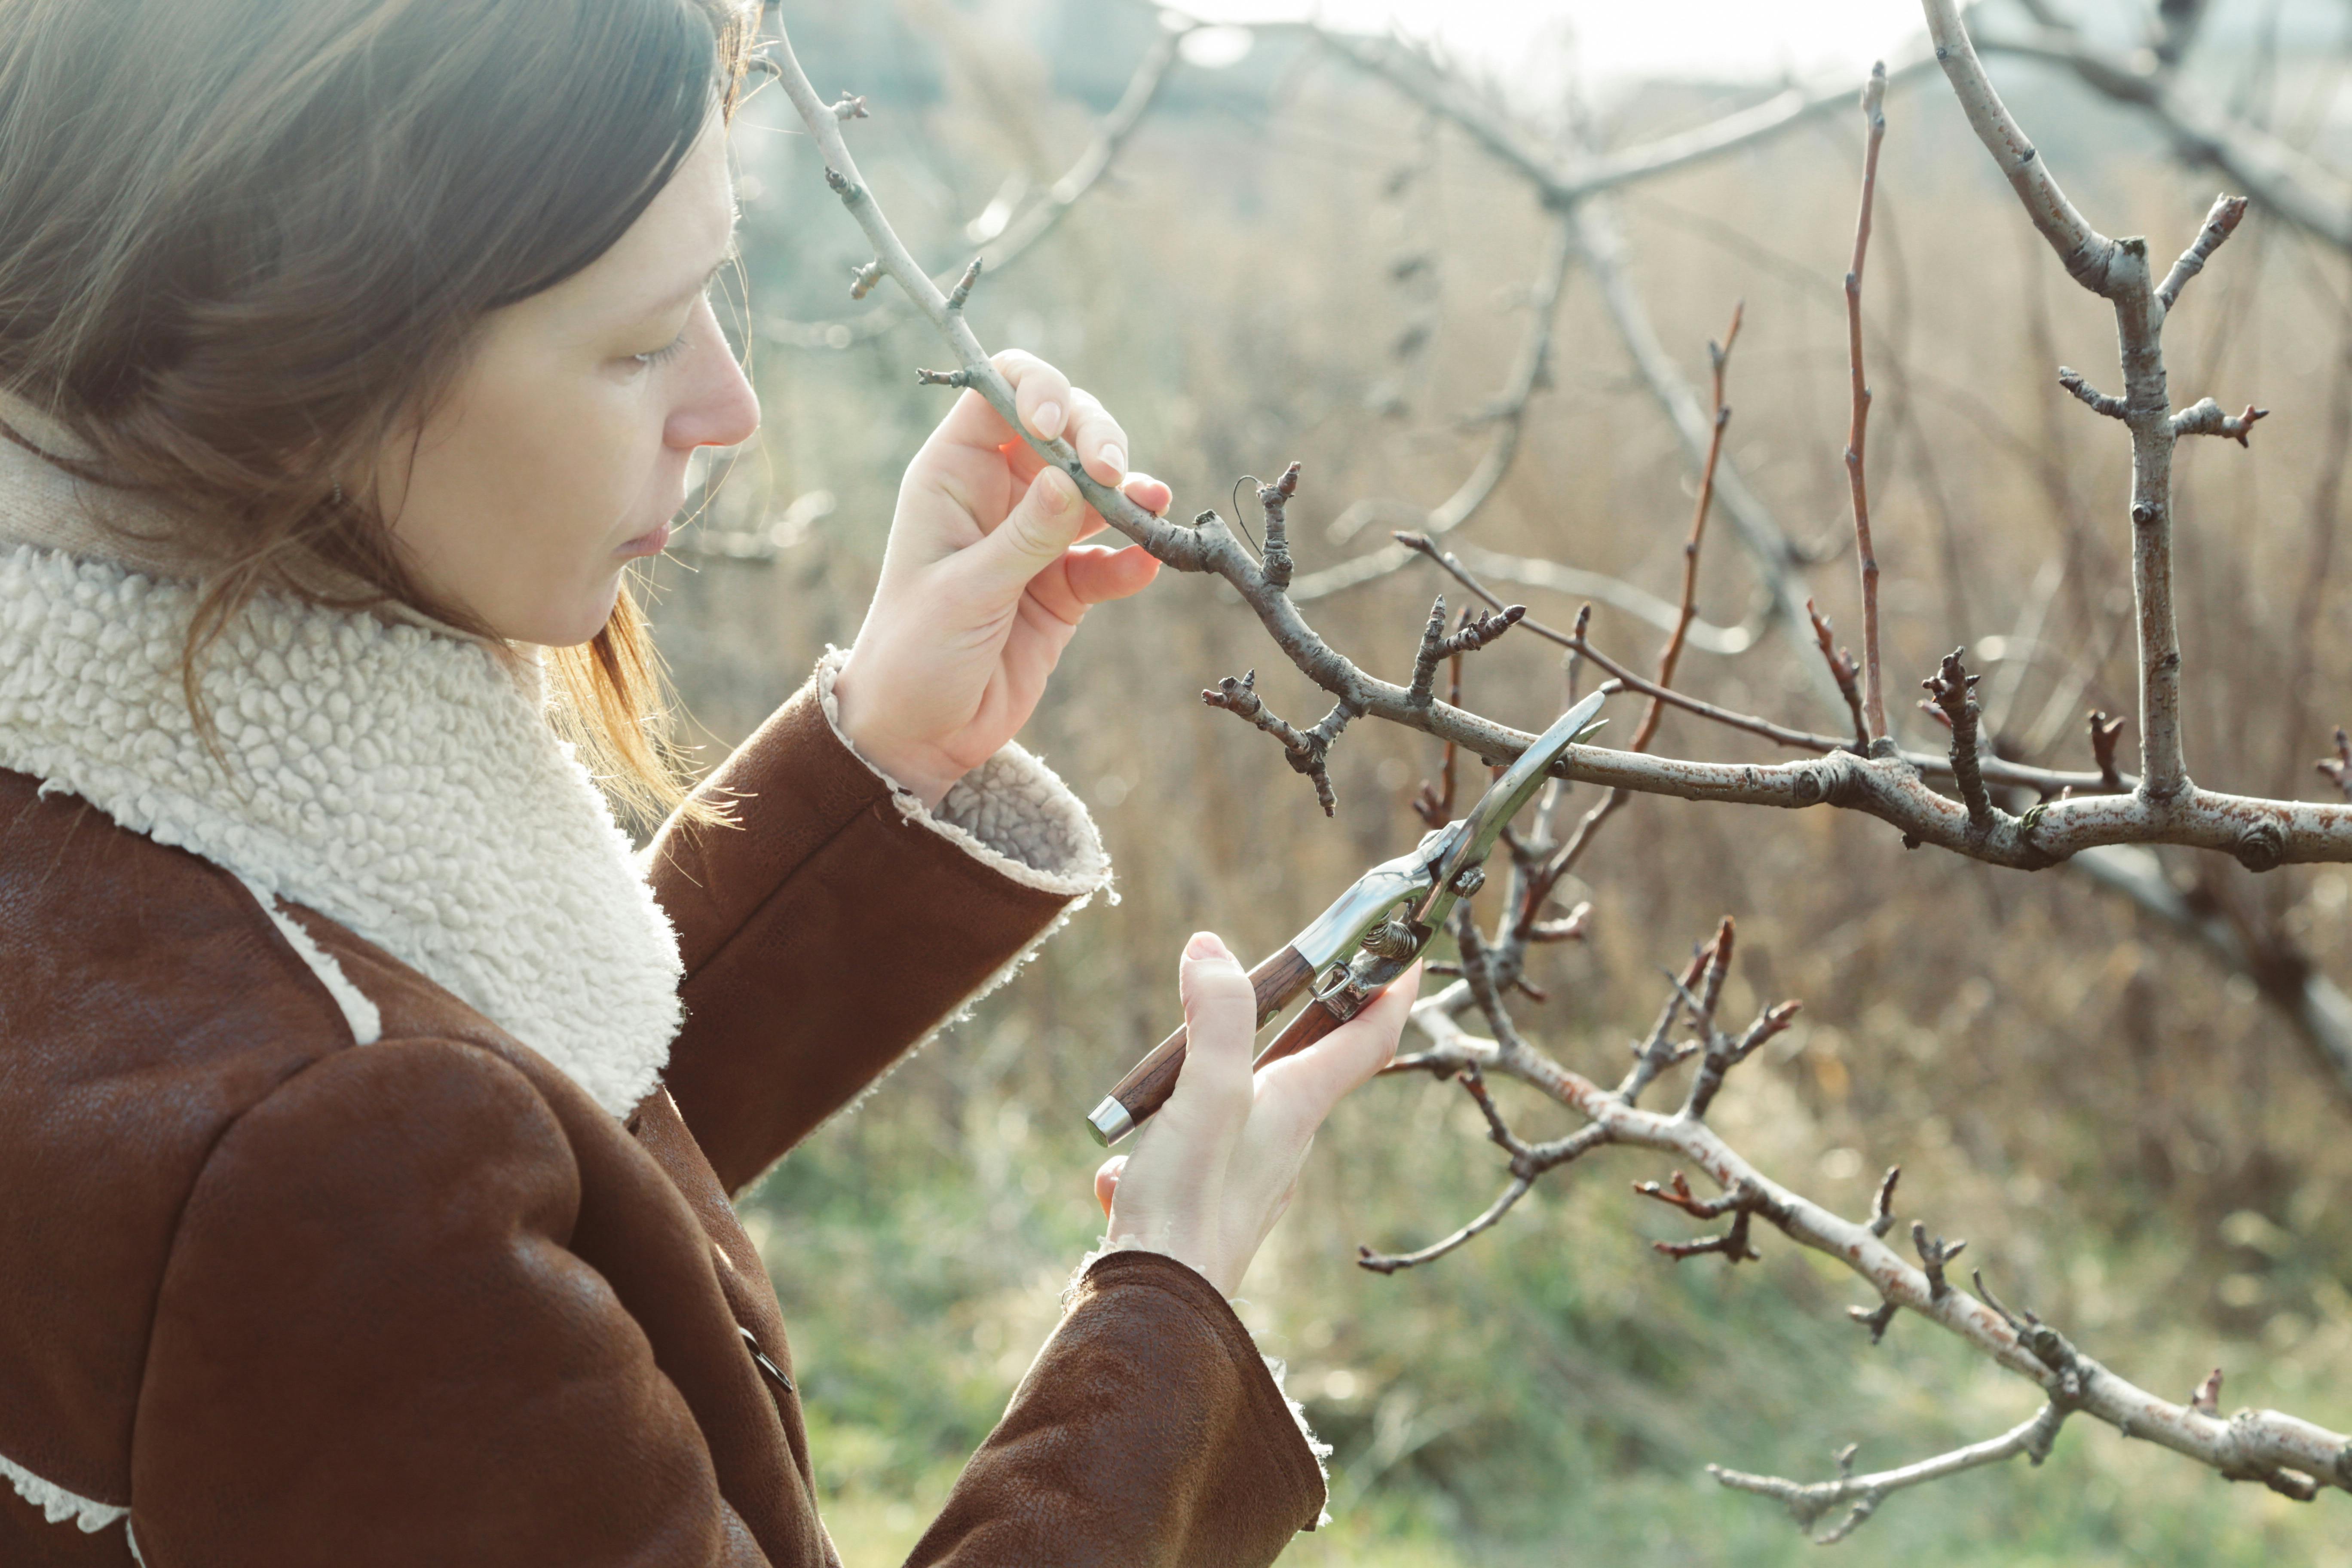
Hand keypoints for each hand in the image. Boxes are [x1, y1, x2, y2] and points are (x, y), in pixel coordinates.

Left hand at [831, 350, 1168, 807]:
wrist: (920, 735)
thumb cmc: (915, 654)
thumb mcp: (965, 592)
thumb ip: (1023, 536)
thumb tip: (1073, 479)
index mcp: (952, 475)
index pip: (1001, 392)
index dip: (1039, 391)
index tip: (1059, 429)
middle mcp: (996, 494)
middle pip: (1064, 430)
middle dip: (1098, 439)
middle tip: (1116, 475)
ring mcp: (1033, 539)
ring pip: (1095, 489)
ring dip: (1129, 493)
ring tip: (1151, 507)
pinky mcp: (1063, 586)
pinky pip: (1108, 558)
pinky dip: (1131, 558)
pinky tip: (1145, 565)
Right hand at [1091, 933, 1421, 1296]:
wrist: (1156, 1312)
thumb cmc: (1188, 1205)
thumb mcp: (1205, 1094)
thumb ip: (1216, 1020)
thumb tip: (1212, 950)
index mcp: (1297, 1107)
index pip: (1368, 1037)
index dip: (1392, 988)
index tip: (1413, 949)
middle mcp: (1286, 1143)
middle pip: (1309, 1067)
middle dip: (1301, 1020)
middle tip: (1282, 979)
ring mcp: (1250, 1179)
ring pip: (1237, 1111)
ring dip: (1201, 1088)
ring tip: (1156, 1094)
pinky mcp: (1210, 1207)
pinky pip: (1187, 1159)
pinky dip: (1157, 1152)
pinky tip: (1121, 1175)